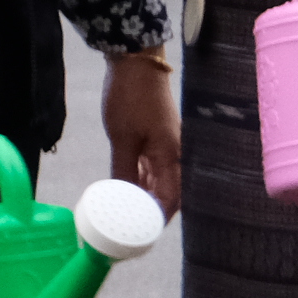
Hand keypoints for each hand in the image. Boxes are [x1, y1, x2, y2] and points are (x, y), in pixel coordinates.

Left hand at [102, 51, 182, 214]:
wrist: (136, 63)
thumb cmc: (131, 98)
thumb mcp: (121, 139)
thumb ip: (124, 171)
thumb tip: (122, 199)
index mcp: (171, 156)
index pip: (172, 199)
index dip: (160, 219)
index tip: (144, 234)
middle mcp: (175, 154)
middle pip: (170, 192)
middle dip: (153, 211)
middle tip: (134, 227)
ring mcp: (168, 145)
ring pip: (162, 180)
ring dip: (147, 196)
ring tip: (129, 211)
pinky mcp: (160, 138)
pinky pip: (156, 167)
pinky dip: (144, 180)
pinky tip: (130, 186)